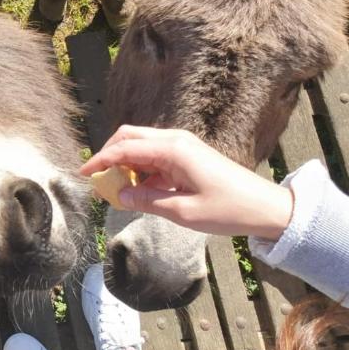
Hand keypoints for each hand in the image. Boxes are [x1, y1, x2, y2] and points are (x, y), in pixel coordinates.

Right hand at [80, 125, 293, 239]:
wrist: (266, 207)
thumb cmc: (229, 209)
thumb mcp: (184, 212)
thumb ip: (148, 201)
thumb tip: (120, 196)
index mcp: (172, 150)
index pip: (125, 148)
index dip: (101, 161)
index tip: (84, 175)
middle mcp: (174, 140)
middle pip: (129, 137)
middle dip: (108, 155)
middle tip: (98, 178)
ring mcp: (181, 145)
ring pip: (140, 145)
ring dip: (124, 163)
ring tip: (115, 188)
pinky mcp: (187, 154)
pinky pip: (154, 155)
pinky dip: (140, 168)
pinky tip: (138, 189)